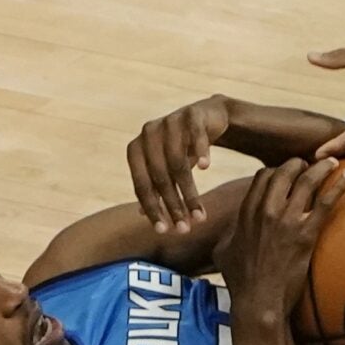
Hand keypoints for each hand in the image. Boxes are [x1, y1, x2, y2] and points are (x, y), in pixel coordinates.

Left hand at [127, 96, 232, 232]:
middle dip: (174, 205)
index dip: (153, 209)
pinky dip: (199, 151)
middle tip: (187, 228)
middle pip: (160, 177)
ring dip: (190, 192)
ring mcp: (169, 121)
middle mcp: (148, 134)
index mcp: (136, 149)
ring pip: (177, 163)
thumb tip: (141, 214)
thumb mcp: (167, 168)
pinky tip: (205, 168)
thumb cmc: (183, 146)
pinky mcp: (191, 113)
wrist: (207, 116)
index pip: (142, 185)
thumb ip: (154, 186)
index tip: (165, 231)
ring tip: (201, 214)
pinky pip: (194, 135)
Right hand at [218, 158, 344, 315]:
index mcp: (246, 211)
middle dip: (298, 164)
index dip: (277, 171)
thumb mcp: (223, 251)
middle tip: (310, 165)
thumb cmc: (240, 281)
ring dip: (322, 167)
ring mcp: (286, 220)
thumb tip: (233, 229)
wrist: (258, 301)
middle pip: (284, 172)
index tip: (287, 173)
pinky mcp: (306, 234)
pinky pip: (326, 202)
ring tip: (333, 162)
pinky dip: (339, 185)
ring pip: (306, 181)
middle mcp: (265, 210)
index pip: (263, 177)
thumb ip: (229, 233)